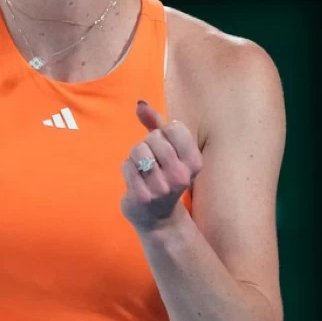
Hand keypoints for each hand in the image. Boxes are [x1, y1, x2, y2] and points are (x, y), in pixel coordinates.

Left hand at [120, 100, 202, 231]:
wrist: (158, 217)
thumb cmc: (164, 176)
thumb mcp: (167, 148)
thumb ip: (155, 123)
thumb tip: (140, 103)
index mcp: (195, 162)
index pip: (173, 127)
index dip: (163, 133)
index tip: (166, 149)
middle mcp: (182, 176)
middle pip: (153, 138)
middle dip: (148, 145)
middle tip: (153, 162)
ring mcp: (162, 188)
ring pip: (138, 150)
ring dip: (136, 157)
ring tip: (144, 170)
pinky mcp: (142, 197)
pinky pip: (126, 166)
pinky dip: (127, 169)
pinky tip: (136, 180)